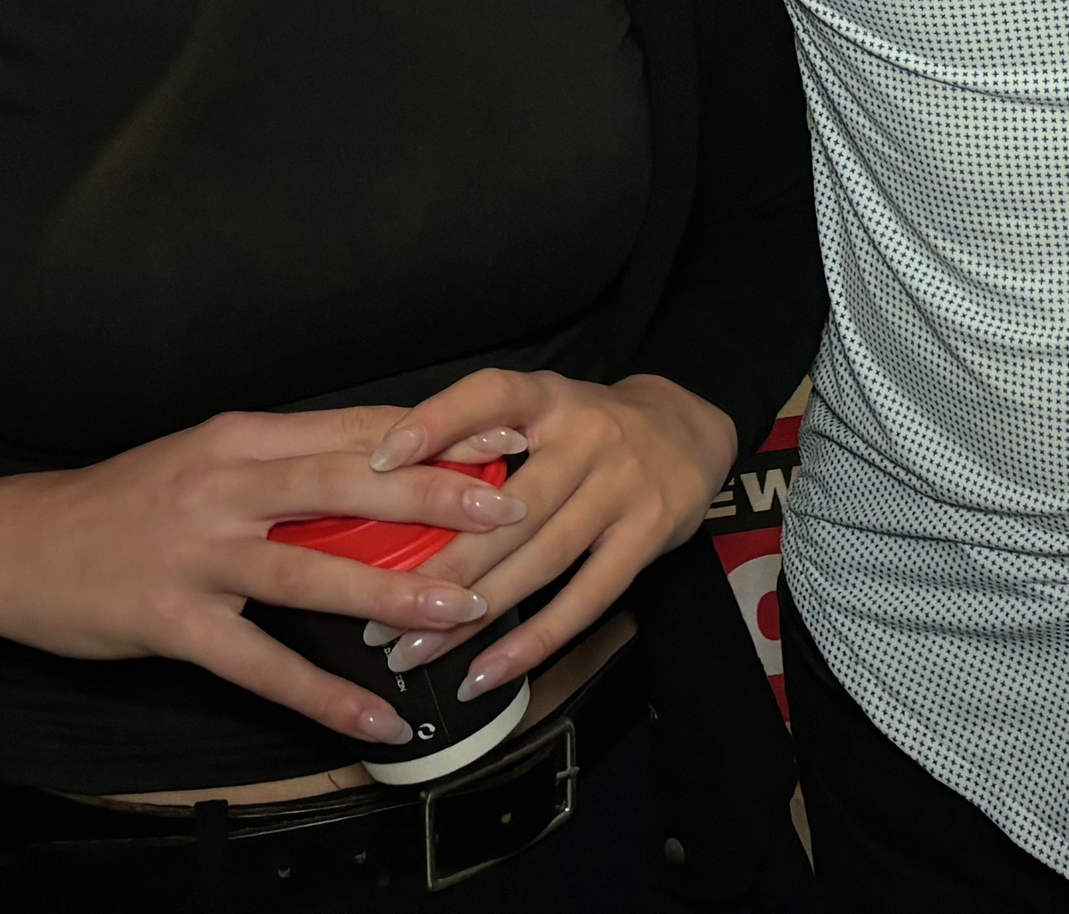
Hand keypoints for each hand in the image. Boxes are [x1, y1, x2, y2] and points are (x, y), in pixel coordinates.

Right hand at [0, 406, 519, 748]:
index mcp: (242, 435)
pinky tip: (377, 717)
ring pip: (310, 570)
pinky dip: (323, 695)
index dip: (435, 435)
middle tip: (512, 509)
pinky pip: (261, 665)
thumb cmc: (124, 500)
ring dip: (393, 589)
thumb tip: (383, 461)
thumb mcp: (206, 457)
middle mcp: (224, 483)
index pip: (356, 428)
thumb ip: (286, 461)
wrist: (12, 544)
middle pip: (346, 483)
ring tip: (466, 608)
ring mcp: (197, 553)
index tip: (504, 441)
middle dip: (435, 495)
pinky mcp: (171, 621)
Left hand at [357, 372, 739, 696]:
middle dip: (438, 568)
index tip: (379, 464)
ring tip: (415, 654)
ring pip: (539, 560)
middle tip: (376, 618)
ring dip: (473, 616)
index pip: (491, 395)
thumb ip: (483, 439)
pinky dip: (533, 642)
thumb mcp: (544, 410)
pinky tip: (486, 673)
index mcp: (550, 397)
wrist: (693, 431)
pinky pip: (585, 598)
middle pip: (505, 509)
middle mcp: (588, 435)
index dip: (436, 424)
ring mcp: (623, 486)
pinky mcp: (649, 533)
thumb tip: (389, 490)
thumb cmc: (590, 429)